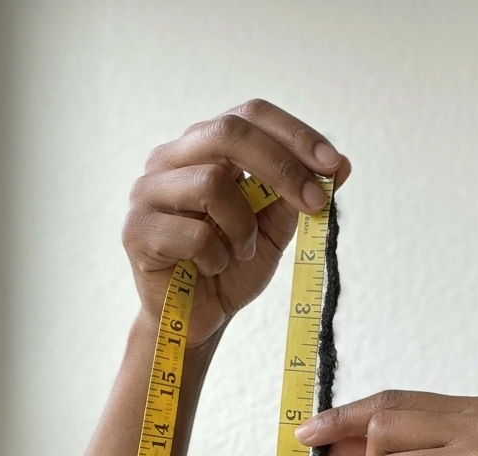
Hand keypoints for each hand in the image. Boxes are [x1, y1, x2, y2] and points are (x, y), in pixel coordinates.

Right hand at [122, 99, 351, 345]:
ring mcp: (147, 192)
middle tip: (315, 203)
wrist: (199, 318)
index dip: (294, 134)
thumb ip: (299, 195)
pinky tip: (212, 269)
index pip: (250, 115)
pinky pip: (193, 234)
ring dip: (243, 226)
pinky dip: (218, 258)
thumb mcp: (276, 228)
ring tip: (243, 252)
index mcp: (205, 148)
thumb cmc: (233, 266)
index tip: (332, 164)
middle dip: (282, 166)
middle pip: (228, 133)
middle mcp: (170, 159)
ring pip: (211, 183)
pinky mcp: (136, 231)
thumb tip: (341, 164)